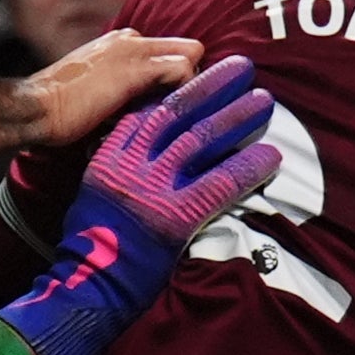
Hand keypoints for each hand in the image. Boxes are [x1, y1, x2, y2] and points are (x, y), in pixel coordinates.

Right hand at [0, 56, 279, 354]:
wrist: (84, 288)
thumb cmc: (89, 249)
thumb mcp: (94, 196)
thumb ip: (119, 169)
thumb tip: (146, 154)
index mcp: (110, 159)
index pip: (146, 111)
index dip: (176, 87)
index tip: (199, 67)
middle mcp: (131, 167)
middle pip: (177, 113)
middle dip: (212, 86)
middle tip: (242, 67)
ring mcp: (152, 190)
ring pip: (200, 141)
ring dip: (236, 118)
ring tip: (264, 100)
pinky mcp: (174, 218)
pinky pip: (218, 186)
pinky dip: (247, 169)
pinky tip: (271, 157)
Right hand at [18, 27, 203, 146]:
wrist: (35, 108)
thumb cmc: (57, 110)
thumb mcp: (96, 91)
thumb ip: (122, 91)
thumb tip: (147, 109)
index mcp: (119, 42)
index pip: (168, 49)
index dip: (174, 77)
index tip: (168, 103)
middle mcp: (130, 38)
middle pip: (187, 48)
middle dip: (188, 78)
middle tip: (176, 109)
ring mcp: (134, 51)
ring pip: (191, 55)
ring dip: (188, 86)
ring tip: (170, 113)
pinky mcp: (136, 69)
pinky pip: (183, 69)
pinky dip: (184, 91)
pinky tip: (167, 113)